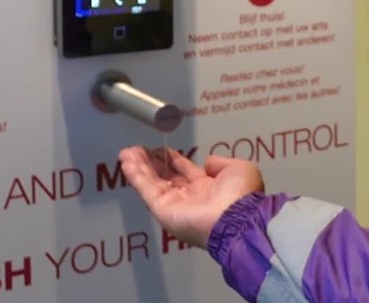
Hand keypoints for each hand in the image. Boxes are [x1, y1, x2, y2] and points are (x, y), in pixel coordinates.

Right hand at [118, 146, 264, 246]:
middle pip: (165, 177)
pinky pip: (146, 190)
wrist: (237, 218)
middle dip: (151, 162)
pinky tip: (127, 161)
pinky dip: (135, 175)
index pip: (185, 172)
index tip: (160, 149)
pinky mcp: (163, 210)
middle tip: (138, 149)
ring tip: (127, 152)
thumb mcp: (238, 168)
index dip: (172, 160)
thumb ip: (220, 163)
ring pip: (152, 182)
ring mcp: (175, 205)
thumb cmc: (241, 194)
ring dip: (139, 167)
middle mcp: (191, 197)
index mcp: (209, 188)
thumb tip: (207, 163)